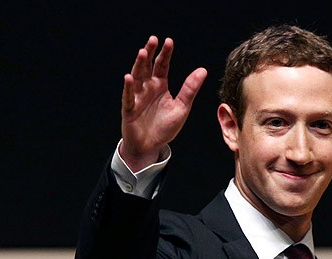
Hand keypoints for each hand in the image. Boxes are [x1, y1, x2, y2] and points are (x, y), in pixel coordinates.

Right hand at [120, 36, 206, 171]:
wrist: (150, 146)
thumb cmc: (165, 126)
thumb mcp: (182, 107)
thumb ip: (190, 89)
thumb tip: (203, 70)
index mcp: (160, 86)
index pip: (162, 66)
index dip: (165, 54)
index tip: (168, 41)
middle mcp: (147, 88)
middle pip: (147, 66)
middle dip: (150, 53)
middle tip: (153, 39)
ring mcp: (137, 97)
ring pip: (137, 77)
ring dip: (139, 65)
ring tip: (143, 52)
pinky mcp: (129, 109)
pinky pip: (128, 96)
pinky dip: (128, 87)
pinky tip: (129, 77)